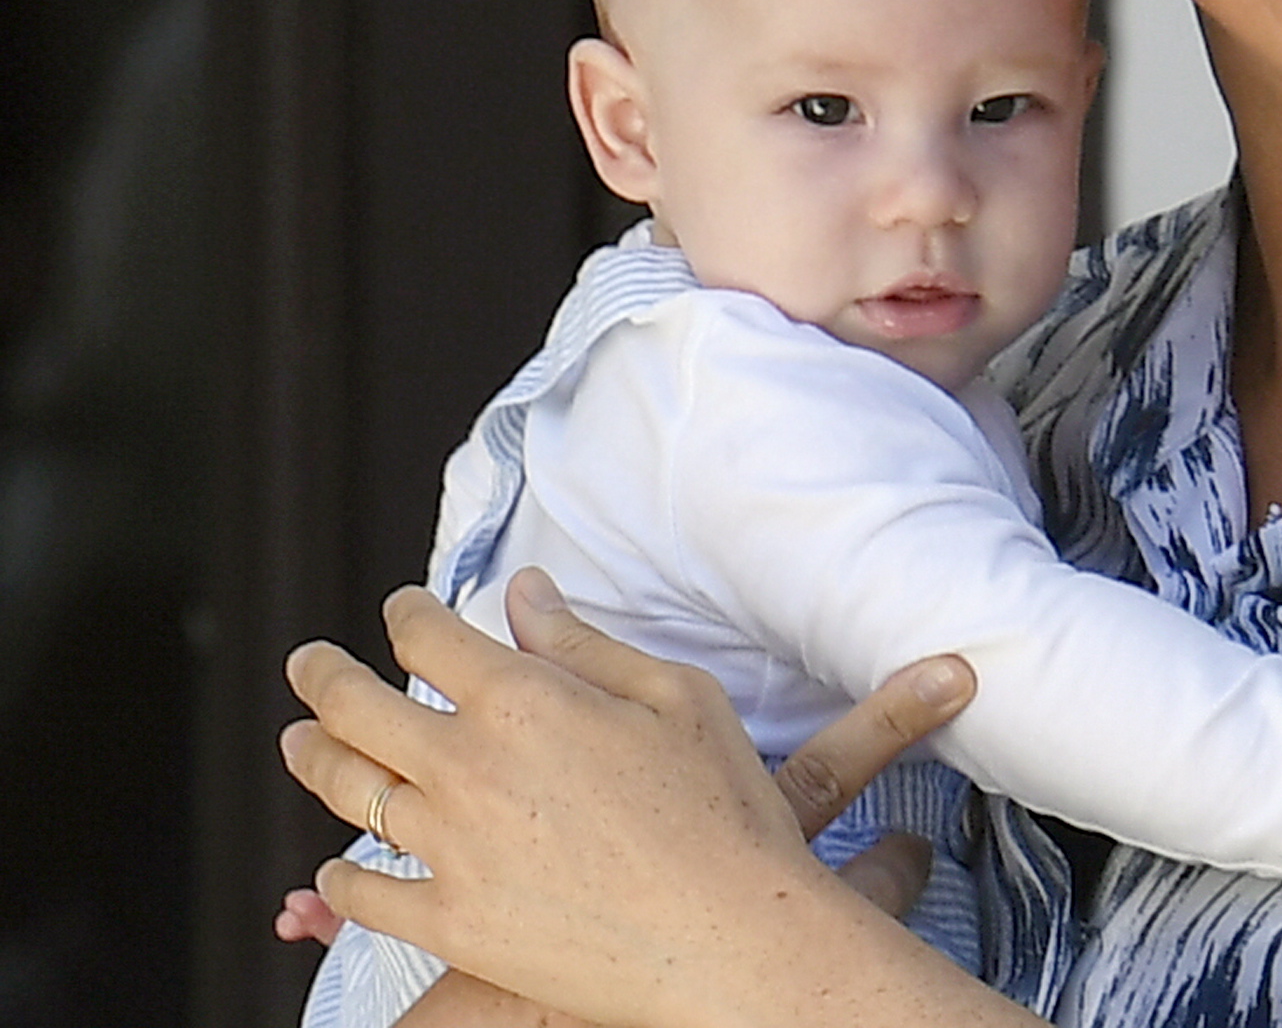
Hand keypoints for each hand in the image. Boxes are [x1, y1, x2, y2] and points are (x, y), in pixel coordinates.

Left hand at [278, 570, 975, 1026]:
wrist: (731, 936)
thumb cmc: (721, 812)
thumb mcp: (676, 695)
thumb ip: (585, 643)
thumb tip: (525, 594)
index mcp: (523, 700)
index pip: (428, 636)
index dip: (405, 612)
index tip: (400, 609)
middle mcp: (467, 768)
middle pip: (354, 707)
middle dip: (322, 674)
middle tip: (309, 664)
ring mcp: (450, 851)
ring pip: (346, 792)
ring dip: (312, 757)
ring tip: (301, 742)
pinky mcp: (451, 923)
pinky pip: (365, 897)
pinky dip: (340, 880)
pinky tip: (336, 869)